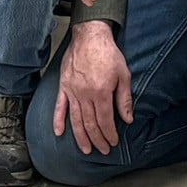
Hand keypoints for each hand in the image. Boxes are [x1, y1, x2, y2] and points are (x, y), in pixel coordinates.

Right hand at [46, 20, 132, 154]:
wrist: (90, 36)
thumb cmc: (108, 54)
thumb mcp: (123, 75)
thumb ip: (125, 99)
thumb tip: (128, 119)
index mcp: (101, 92)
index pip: (105, 120)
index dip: (109, 134)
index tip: (113, 142)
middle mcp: (85, 94)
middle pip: (90, 123)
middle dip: (97, 139)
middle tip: (102, 150)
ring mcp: (72, 91)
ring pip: (76, 119)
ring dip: (81, 137)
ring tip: (86, 149)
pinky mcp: (64, 86)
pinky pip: (60, 106)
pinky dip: (58, 120)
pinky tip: (59, 132)